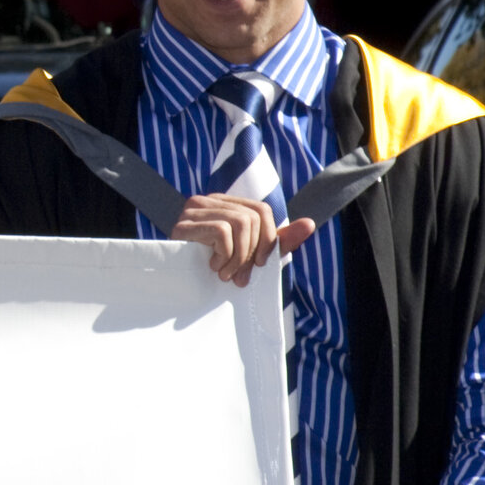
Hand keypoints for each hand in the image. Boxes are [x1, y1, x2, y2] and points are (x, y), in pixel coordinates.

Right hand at [169, 191, 314, 286]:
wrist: (174, 284)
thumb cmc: (212, 268)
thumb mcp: (250, 255)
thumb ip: (279, 240)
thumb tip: (310, 224)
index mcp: (226, 204)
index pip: (262, 209)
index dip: (269, 238)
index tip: (260, 265)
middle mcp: (209, 200)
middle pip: (253, 216)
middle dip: (253, 253)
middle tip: (241, 278)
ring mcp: (194, 209)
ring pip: (240, 222)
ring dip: (238, 257)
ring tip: (226, 274)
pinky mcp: (184, 223)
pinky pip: (222, 231)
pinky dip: (224, 255)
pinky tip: (213, 267)